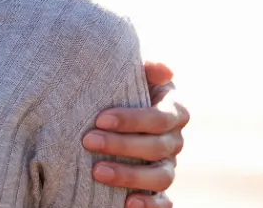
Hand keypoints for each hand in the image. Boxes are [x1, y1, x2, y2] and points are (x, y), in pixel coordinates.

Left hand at [82, 62, 188, 207]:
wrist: (109, 109)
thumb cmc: (119, 85)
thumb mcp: (130, 72)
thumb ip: (145, 68)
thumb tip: (164, 69)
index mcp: (173, 110)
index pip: (160, 118)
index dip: (133, 119)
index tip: (100, 119)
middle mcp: (174, 139)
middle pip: (157, 147)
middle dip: (122, 145)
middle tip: (88, 141)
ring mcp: (168, 164)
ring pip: (161, 176)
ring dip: (130, 176)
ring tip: (97, 172)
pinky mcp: (158, 187)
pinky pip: (163, 202)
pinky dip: (150, 206)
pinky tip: (127, 203)